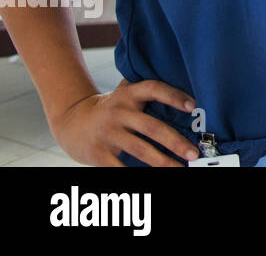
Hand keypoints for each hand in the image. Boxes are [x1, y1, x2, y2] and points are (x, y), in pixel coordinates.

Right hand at [50, 79, 199, 166]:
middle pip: (152, 127)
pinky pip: (120, 167)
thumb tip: (186, 96)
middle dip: (175, 142)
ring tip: (179, 168)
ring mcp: (108, 133)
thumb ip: (146, 94)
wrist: (71, 121)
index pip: (154, 89)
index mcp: (129, 95)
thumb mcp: (125, 95)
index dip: (173, 96)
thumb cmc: (109, 109)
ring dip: (162, 161)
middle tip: (193, 153)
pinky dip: (137, 173)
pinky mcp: (99, 153)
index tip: (192, 105)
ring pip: (140, 149)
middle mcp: (119, 112)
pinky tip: (153, 177)